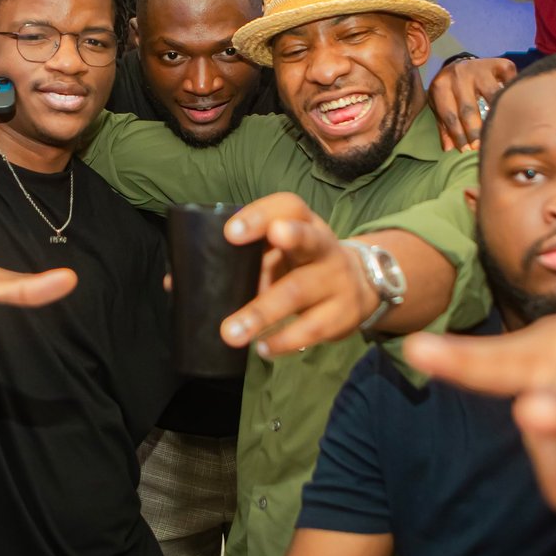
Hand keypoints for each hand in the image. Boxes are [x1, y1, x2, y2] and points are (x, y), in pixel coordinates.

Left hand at [218, 195, 379, 356]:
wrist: (363, 283)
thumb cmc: (306, 262)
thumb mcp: (287, 250)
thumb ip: (253, 258)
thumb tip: (193, 283)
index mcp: (306, 224)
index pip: (288, 207)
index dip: (259, 215)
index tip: (230, 232)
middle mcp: (324, 248)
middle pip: (307, 241)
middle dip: (284, 240)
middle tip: (238, 242)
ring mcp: (336, 282)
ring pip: (299, 294)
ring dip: (262, 313)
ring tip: (232, 332)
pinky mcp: (343, 315)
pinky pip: (312, 329)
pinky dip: (284, 340)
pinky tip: (262, 348)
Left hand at [428, 56, 517, 151]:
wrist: (459, 64)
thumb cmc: (449, 90)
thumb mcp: (440, 105)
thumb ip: (444, 126)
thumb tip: (450, 148)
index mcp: (441, 85)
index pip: (450, 115)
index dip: (458, 134)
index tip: (466, 149)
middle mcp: (459, 74)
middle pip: (468, 107)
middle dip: (475, 130)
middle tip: (481, 146)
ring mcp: (480, 67)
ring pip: (491, 94)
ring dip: (497, 112)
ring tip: (502, 128)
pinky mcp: (499, 63)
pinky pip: (510, 79)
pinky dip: (513, 91)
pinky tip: (516, 104)